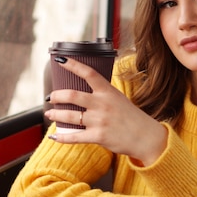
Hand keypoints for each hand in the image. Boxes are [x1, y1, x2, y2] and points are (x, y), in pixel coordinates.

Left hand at [45, 57, 166, 165]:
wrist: (146, 137)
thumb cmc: (131, 117)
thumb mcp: (118, 98)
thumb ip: (102, 94)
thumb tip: (83, 91)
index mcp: (108, 91)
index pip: (89, 73)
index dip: (73, 65)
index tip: (60, 60)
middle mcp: (102, 104)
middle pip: (72, 95)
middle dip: (57, 95)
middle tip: (51, 97)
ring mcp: (100, 120)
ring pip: (70, 116)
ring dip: (55, 114)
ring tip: (50, 113)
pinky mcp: (98, 136)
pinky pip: (74, 136)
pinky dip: (61, 137)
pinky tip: (54, 136)